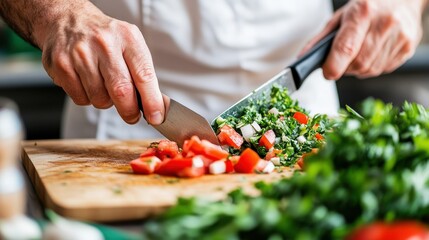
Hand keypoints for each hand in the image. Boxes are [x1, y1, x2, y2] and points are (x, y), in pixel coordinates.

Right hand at [36, 1, 163, 124]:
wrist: (68, 20)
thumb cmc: (106, 38)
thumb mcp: (130, 46)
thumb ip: (143, 74)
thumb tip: (156, 107)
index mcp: (128, 37)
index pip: (144, 75)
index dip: (152, 101)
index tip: (156, 117)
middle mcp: (104, 43)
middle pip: (121, 91)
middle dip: (129, 111)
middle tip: (132, 115)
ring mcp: (80, 54)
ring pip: (100, 99)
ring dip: (106, 102)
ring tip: (103, 85)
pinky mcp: (61, 65)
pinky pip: (81, 99)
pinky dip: (87, 98)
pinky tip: (87, 82)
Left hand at [300, 0, 425, 79]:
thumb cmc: (368, 7)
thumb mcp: (341, 16)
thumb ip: (321, 38)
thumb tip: (304, 57)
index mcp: (363, 13)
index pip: (346, 48)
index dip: (333, 65)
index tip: (327, 72)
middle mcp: (384, 24)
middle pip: (358, 63)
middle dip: (345, 68)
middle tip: (342, 60)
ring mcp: (399, 36)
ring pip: (370, 70)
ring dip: (358, 68)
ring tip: (359, 52)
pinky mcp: (408, 47)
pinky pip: (383, 69)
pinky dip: (372, 66)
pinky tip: (373, 52)